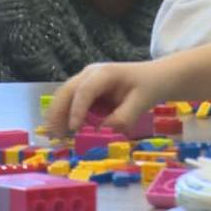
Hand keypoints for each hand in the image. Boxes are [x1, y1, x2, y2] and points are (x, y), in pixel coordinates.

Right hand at [47, 61, 170, 136]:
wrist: (155, 77)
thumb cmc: (149, 87)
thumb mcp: (141, 103)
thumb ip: (122, 118)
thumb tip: (102, 132)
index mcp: (105, 73)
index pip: (85, 91)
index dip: (77, 110)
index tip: (73, 129)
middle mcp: (90, 74)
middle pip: (67, 91)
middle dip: (58, 113)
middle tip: (55, 135)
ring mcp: (86, 80)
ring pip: (65, 95)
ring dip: (58, 115)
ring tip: (56, 136)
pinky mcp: (86, 90)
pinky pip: (71, 101)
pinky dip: (65, 115)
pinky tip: (65, 131)